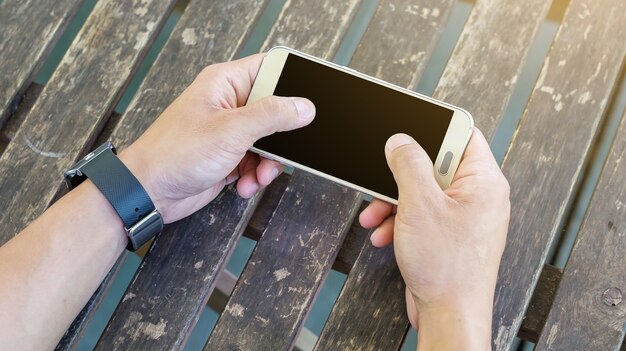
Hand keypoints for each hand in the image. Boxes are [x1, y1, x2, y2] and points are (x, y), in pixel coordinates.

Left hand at [119, 54, 314, 222]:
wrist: (149, 192)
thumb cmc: (175, 153)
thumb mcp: (231, 130)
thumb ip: (272, 116)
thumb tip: (303, 106)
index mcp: (226, 83)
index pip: (269, 69)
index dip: (292, 82)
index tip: (307, 103)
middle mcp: (229, 104)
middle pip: (275, 111)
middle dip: (281, 137)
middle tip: (282, 150)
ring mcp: (229, 132)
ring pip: (269, 142)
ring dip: (268, 163)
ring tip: (258, 175)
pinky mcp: (229, 156)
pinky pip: (257, 162)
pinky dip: (256, 176)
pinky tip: (244, 184)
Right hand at [359, 129, 509, 348]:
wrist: (449, 316)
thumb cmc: (447, 269)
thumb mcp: (419, 204)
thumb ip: (409, 164)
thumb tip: (401, 141)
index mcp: (483, 182)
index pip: (463, 135)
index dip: (434, 129)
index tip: (408, 129)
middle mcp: (477, 197)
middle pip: (435, 165)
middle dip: (402, 176)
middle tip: (384, 181)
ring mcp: (463, 218)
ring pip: (423, 192)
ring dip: (394, 202)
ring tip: (377, 216)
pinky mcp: (448, 236)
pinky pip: (421, 215)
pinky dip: (400, 221)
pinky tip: (385, 234)